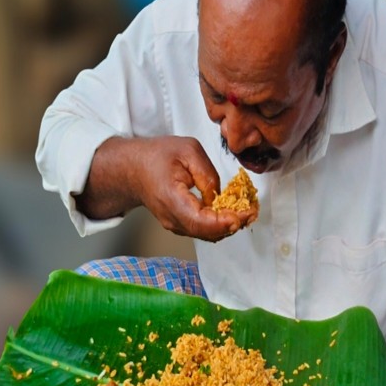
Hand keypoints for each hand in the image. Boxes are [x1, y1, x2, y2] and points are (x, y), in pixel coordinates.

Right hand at [130, 136, 251, 241]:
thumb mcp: (188, 150)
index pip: (200, 221)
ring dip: (230, 225)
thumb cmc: (157, 156)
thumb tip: (221, 196)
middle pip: (208, 233)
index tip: (245, 212)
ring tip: (247, 210)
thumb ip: (208, 174)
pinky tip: (234, 211)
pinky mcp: (180, 224)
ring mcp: (175, 224)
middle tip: (252, 210)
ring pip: (208, 235)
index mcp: (170, 198)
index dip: (226, 222)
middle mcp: (171, 217)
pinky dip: (222, 224)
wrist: (133, 167)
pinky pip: (204, 230)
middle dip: (234, 223)